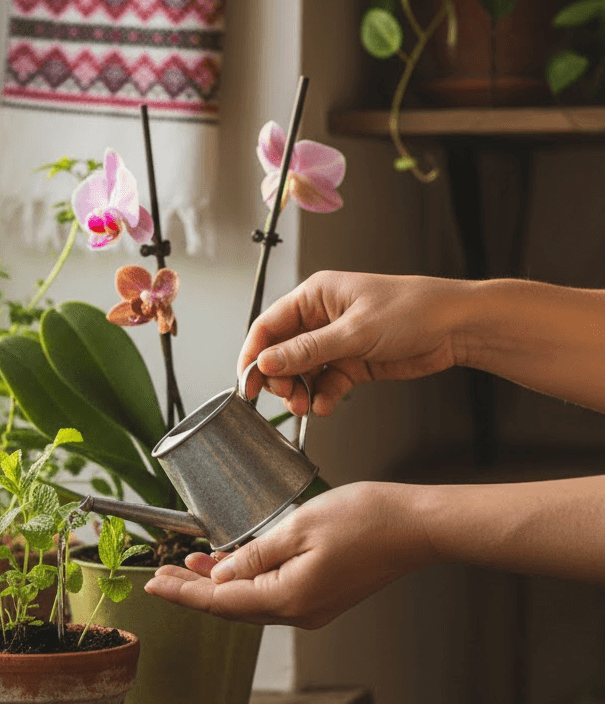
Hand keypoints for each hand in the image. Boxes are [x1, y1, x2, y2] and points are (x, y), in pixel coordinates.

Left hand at [144, 482, 435, 627]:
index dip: (182, 592)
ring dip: (216, 585)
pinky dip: (244, 581)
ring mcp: (311, 608)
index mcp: (289, 598)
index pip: (219, 602)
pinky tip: (227, 566)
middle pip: (230, 607)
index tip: (152, 584)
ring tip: (185, 566)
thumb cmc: (364, 519)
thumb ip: (253, 555)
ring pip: (249, 601)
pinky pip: (270, 594)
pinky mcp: (321, 596)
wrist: (414, 526)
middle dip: (191, 590)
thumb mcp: (297, 527)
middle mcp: (299, 612)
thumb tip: (219, 579)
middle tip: (159, 575)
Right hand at [240, 271, 469, 415]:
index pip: (267, 327)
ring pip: (301, 372)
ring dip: (299, 391)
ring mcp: (335, 342)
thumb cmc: (413, 310)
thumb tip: (266, 362)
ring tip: (305, 406)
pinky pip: (324, 383)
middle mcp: (320, 318)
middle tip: (286, 397)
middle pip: (280, 353)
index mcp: (314, 296)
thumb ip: (308, 350)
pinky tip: (324, 406)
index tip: (247, 383)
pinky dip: (321, 397)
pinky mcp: (351, 363)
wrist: (457, 327)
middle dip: (278, 378)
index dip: (253, 355)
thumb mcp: (355, 331)